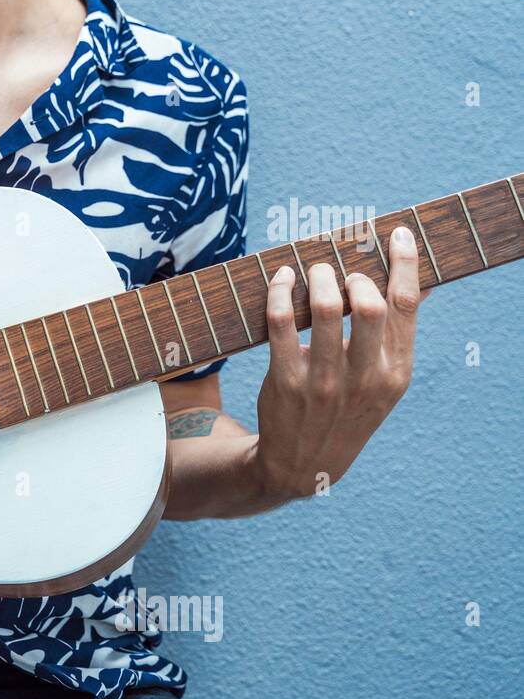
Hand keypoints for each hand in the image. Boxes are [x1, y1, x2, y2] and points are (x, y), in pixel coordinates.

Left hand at [250, 226, 421, 500]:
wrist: (301, 464)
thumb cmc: (345, 411)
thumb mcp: (382, 384)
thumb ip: (396, 338)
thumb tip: (419, 285)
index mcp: (395, 373)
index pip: (406, 307)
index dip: (404, 264)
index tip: (397, 234)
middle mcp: (365, 377)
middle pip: (370, 305)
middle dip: (355, 276)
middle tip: (340, 271)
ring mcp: (325, 381)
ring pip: (325, 308)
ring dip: (318, 277)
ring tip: (313, 270)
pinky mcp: (286, 380)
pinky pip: (282, 323)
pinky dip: (281, 292)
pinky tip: (282, 279)